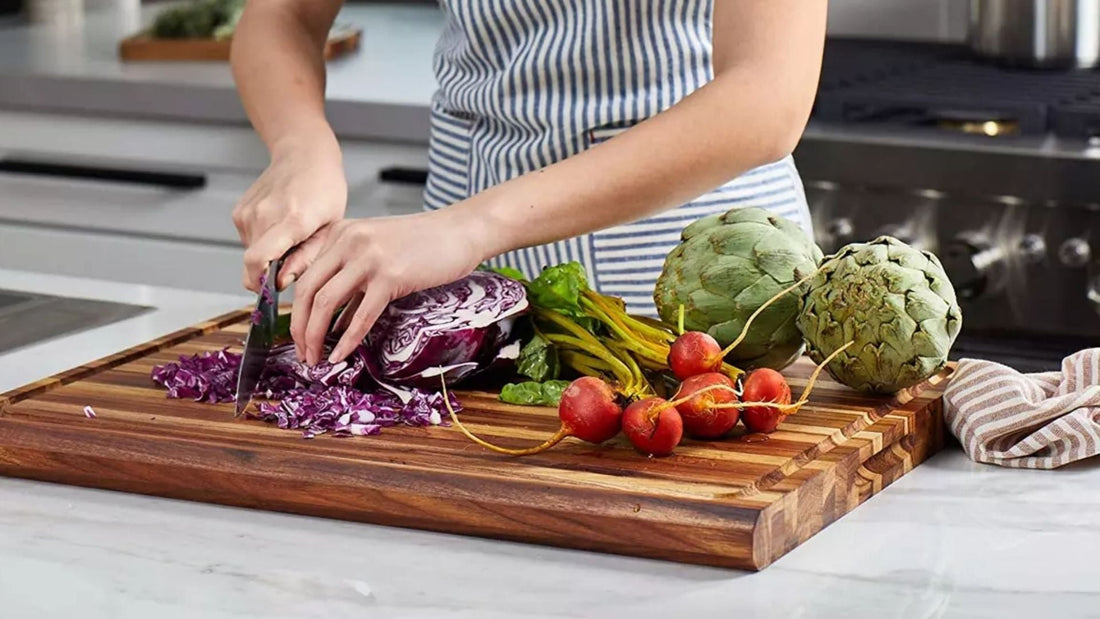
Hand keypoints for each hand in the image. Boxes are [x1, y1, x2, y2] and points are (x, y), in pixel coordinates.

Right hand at [232, 133, 346, 290]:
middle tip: (295, 256)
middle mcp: (265, 214)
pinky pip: (248, 240)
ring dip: (269, 254)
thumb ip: (306, 259)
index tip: (271, 289)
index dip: (259, 282)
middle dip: (271, 271)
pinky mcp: (239, 211)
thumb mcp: (331, 228)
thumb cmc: (325, 190)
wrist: (304, 155)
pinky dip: (263, 241)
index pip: (258, 260)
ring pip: (251, 253)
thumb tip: (281, 283)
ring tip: (291, 235)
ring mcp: (248, 212)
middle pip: (253, 263)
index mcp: (293, 220)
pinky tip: (279, 224)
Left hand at [288, 209, 487, 364]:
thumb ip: (352, 280)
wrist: (461, 231)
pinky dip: (348, 340)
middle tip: (302, 354)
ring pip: (326, 303)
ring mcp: (368, 257)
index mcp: (340, 234)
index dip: (295, 312)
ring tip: (316, 360)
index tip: (299, 336)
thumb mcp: (377, 253)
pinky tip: (341, 356)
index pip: (304, 276)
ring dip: (316, 337)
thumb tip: (332, 323)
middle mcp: (348, 241)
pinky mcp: (390, 275)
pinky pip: (361, 315)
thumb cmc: (424, 245)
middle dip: (300, 329)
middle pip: (307, 291)